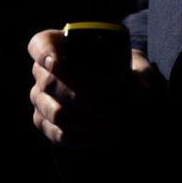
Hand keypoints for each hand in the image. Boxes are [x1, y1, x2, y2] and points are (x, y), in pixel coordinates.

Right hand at [27, 28, 164, 149]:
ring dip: (85, 121)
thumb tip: (140, 90)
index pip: (40, 45)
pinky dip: (81, 137)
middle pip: (49, 83)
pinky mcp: (44, 122)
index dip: (44, 54)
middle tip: (107, 109)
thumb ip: (141, 74)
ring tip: (112, 125)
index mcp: (61, 45)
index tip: (57, 63)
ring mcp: (40, 98)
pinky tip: (103, 136)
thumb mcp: (135, 65)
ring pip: (55, 112)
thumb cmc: (122, 71)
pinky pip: (57, 133)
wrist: (120, 94)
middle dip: (79, 97)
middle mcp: (43, 71)